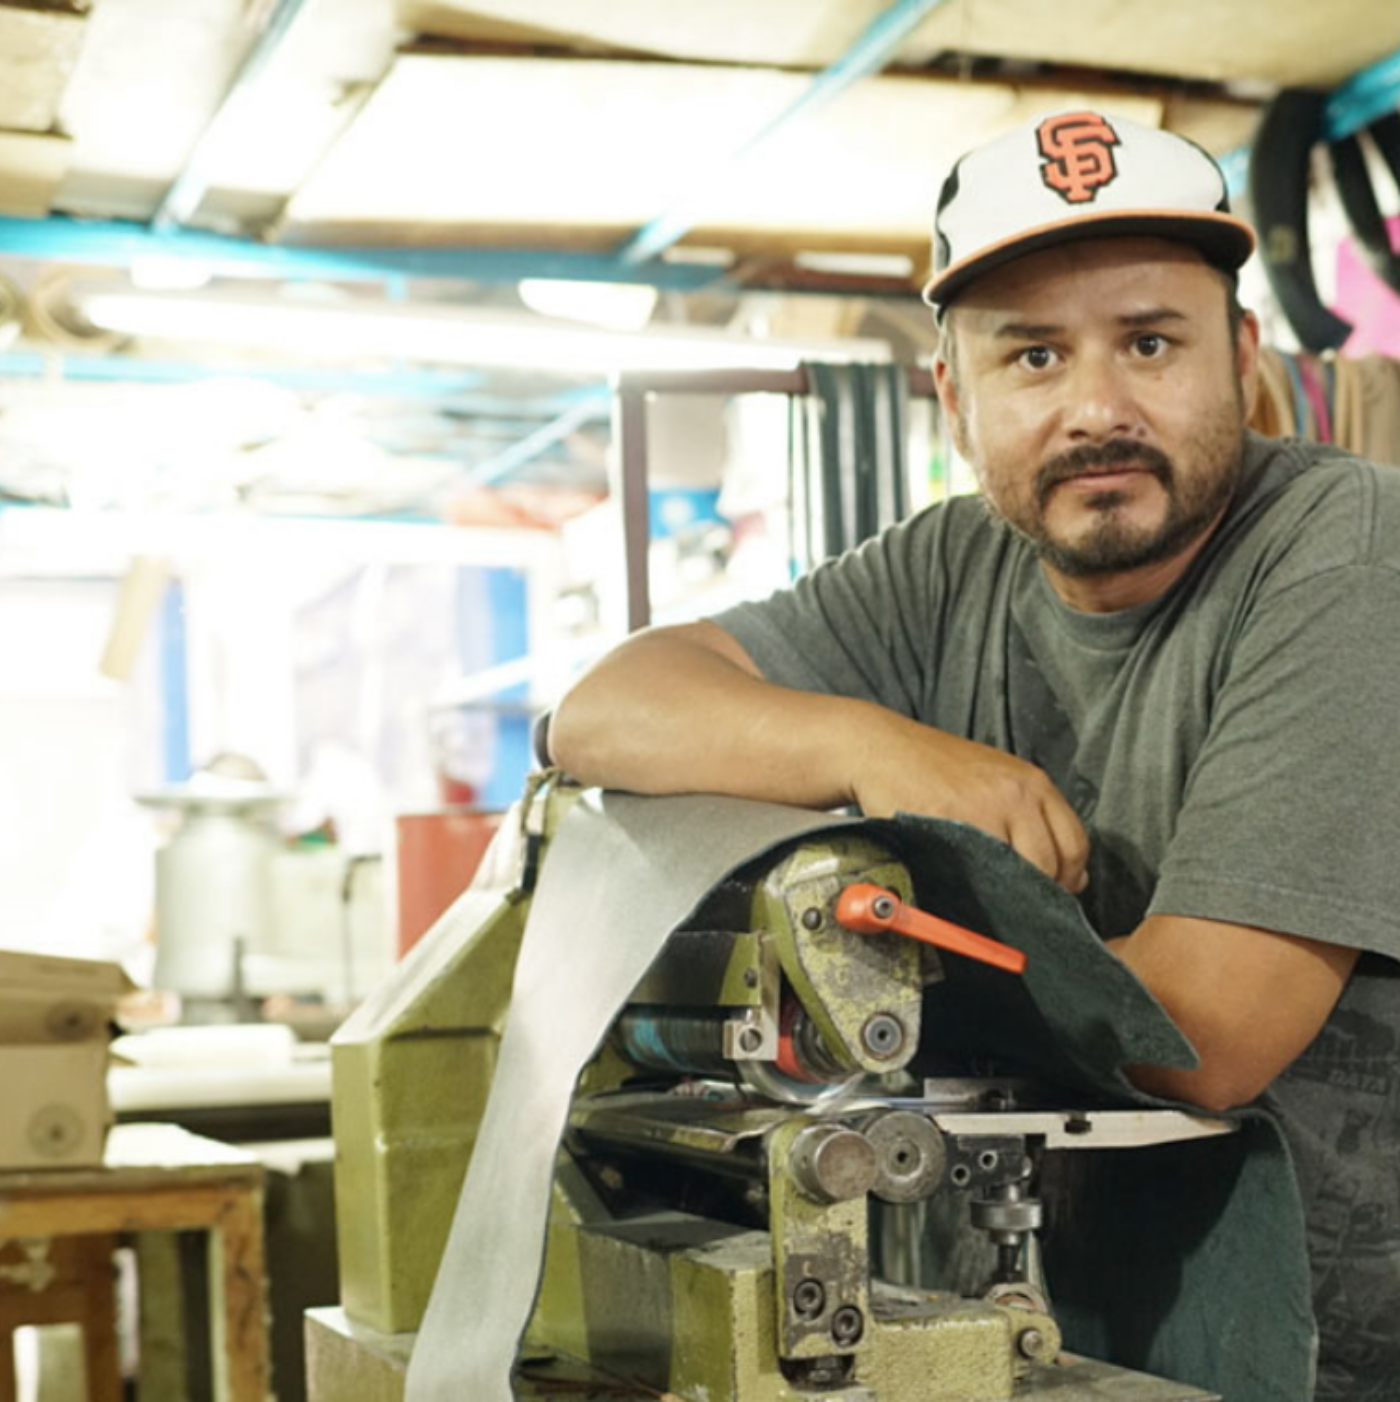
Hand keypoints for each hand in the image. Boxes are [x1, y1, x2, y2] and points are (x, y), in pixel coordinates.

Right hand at [846, 711, 1088, 893]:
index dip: (1067, 879)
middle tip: (1019, 905)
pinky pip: (972, 870)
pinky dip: (972, 887)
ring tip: (991, 898)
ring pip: (1015, 872)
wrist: (884, 747)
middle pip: (1050, 864)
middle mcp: (1015, 793)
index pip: (1074, 845)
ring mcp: (982, 808)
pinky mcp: (946, 821)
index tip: (1050, 894)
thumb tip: (1071, 875)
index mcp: (1033, 783)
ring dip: (1007, 894)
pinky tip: (964, 886)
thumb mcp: (998, 780)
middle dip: (1039, 893)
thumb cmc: (938, 769)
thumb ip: (1033, 818)